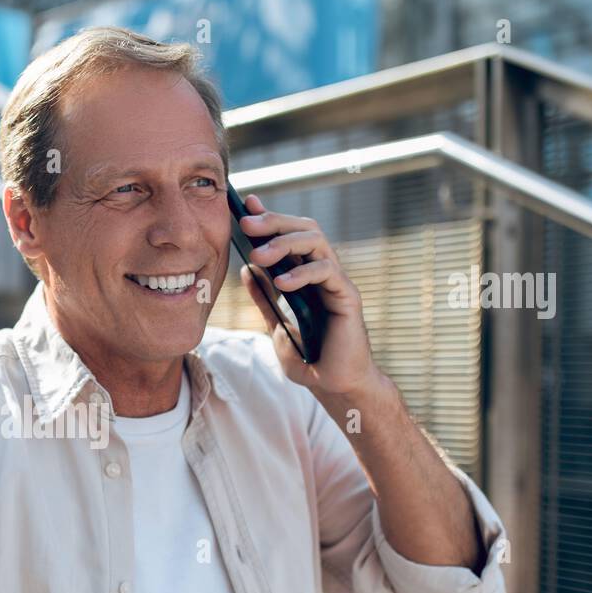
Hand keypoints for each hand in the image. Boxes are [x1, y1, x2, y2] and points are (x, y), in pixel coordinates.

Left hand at [237, 193, 380, 398]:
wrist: (333, 386)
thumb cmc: (310, 359)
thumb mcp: (276, 325)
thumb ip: (264, 298)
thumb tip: (246, 269)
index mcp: (307, 276)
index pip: (289, 236)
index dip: (269, 218)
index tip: (244, 206)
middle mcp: (324, 273)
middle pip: (304, 229)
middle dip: (274, 222)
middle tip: (246, 223)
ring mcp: (337, 283)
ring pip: (317, 242)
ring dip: (285, 243)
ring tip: (259, 255)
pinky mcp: (347, 297)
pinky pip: (328, 272)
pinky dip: (303, 273)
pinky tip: (282, 282)